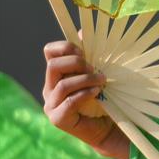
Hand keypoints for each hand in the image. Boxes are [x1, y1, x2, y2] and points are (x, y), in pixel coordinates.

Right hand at [42, 41, 129, 158]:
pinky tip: (97, 92)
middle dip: (77, 63)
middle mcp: (50, 88)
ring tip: (103, 81)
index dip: (67, 47)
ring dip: (86, 79)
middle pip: (53, 65)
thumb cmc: (104, 98)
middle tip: (95, 69)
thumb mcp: (97, 73)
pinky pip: (68, 102)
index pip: (50, 51)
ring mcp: (51, 104)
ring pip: (62, 85)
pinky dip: (84, 94)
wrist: (109, 127)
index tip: (84, 51)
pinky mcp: (58, 118)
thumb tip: (83, 31)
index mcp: (57, 74)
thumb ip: (91, 55)